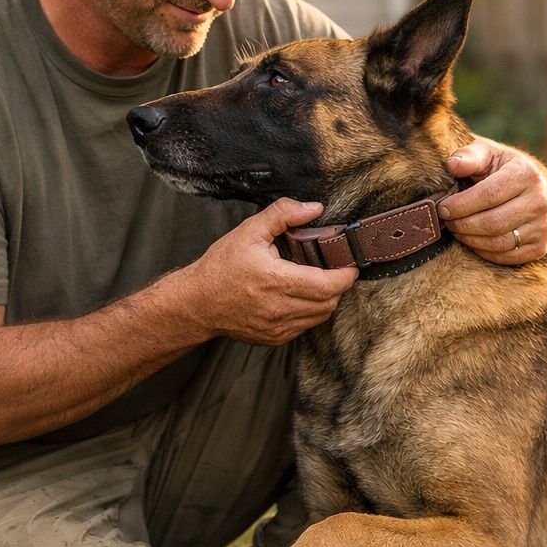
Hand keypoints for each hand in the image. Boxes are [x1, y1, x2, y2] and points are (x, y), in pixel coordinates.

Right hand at [185, 198, 357, 344]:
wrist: (197, 302)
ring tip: (316, 282)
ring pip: (320, 317)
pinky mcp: (274, 338)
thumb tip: (314, 208)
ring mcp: (278, 328)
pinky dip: (309, 312)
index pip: (328, 285)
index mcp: (276, 280)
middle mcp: (279, 308)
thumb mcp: (249, 231)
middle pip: (329, 302)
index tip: (349, 265)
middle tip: (333, 270)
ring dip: (325, 300)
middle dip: (338, 286)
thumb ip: (283, 214)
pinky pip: (305, 327)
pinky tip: (298, 297)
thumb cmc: (221, 266)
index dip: (346, 275)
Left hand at [438, 137, 546, 265]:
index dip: (461, 204)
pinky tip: (472, 240)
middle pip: (493, 222)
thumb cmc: (502, 169)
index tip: (442, 208)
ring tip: (457, 230)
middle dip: (463, 225)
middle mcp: (539, 201)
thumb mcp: (488, 154)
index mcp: (526, 174)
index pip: (489, 194)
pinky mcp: (540, 246)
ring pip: (499, 242)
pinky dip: (483, 252)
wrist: (535, 190)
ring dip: (470, 240)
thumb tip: (451, 165)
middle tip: (447, 222)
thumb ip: (469, 156)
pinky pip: (506, 256)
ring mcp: (543, 226)